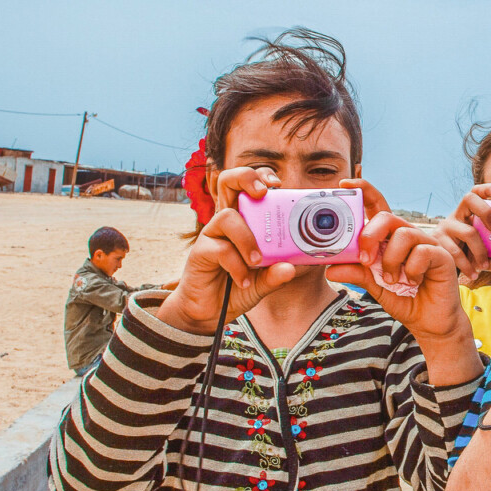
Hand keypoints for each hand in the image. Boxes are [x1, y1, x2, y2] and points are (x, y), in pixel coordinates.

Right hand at [155, 166, 296, 333]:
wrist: (210, 313)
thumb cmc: (237, 289)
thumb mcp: (263, 283)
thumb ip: (275, 276)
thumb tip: (290, 268)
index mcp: (245, 221)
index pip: (249, 187)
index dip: (260, 176)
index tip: (278, 185)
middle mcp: (227, 222)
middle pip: (228, 181)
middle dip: (246, 178)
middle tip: (263, 194)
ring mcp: (212, 234)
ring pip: (227, 216)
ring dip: (246, 238)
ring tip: (257, 262)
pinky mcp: (200, 251)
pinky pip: (220, 249)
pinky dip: (237, 266)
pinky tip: (245, 280)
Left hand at [327, 179, 474, 353]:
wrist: (429, 322)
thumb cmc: (404, 300)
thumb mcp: (374, 286)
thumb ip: (356, 274)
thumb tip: (329, 268)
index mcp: (389, 239)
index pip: (377, 207)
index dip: (362, 191)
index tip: (343, 185)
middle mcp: (407, 236)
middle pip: (387, 217)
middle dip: (370, 235)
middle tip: (365, 259)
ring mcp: (425, 244)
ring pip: (403, 234)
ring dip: (392, 260)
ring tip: (393, 280)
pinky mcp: (441, 255)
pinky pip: (421, 252)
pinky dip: (412, 270)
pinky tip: (414, 282)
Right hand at [434, 184, 490, 283]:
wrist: (439, 262)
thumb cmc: (465, 252)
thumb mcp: (481, 252)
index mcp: (469, 212)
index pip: (476, 192)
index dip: (488, 189)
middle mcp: (456, 214)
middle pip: (469, 199)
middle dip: (485, 211)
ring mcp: (445, 226)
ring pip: (468, 232)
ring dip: (480, 251)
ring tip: (485, 266)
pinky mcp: (437, 240)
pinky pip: (456, 252)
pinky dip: (467, 265)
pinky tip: (473, 274)